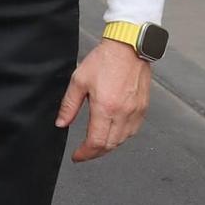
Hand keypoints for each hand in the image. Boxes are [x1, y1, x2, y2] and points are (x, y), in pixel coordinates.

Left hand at [56, 40, 150, 162]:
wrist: (128, 48)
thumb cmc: (104, 60)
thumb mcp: (79, 81)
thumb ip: (69, 105)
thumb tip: (61, 123)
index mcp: (106, 108)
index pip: (96, 142)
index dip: (85, 153)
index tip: (77, 156)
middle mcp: (123, 113)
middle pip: (110, 145)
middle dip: (95, 153)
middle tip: (84, 152)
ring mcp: (136, 111)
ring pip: (122, 140)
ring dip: (108, 146)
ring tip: (96, 144)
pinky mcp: (143, 108)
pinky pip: (133, 131)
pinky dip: (121, 137)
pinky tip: (113, 133)